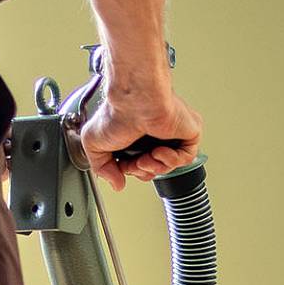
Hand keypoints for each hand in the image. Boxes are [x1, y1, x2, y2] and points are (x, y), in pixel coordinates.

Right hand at [77, 75, 201, 189]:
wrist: (135, 101)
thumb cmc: (118, 113)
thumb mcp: (93, 144)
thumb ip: (101, 168)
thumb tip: (116, 183)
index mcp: (136, 135)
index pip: (139, 165)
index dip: (131, 171)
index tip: (124, 165)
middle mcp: (154, 134)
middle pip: (154, 169)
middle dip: (143, 172)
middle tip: (136, 162)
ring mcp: (172, 133)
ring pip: (170, 166)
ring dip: (156, 168)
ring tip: (147, 156)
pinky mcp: (189, 130)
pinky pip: (187, 158)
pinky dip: (172, 160)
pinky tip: (160, 150)